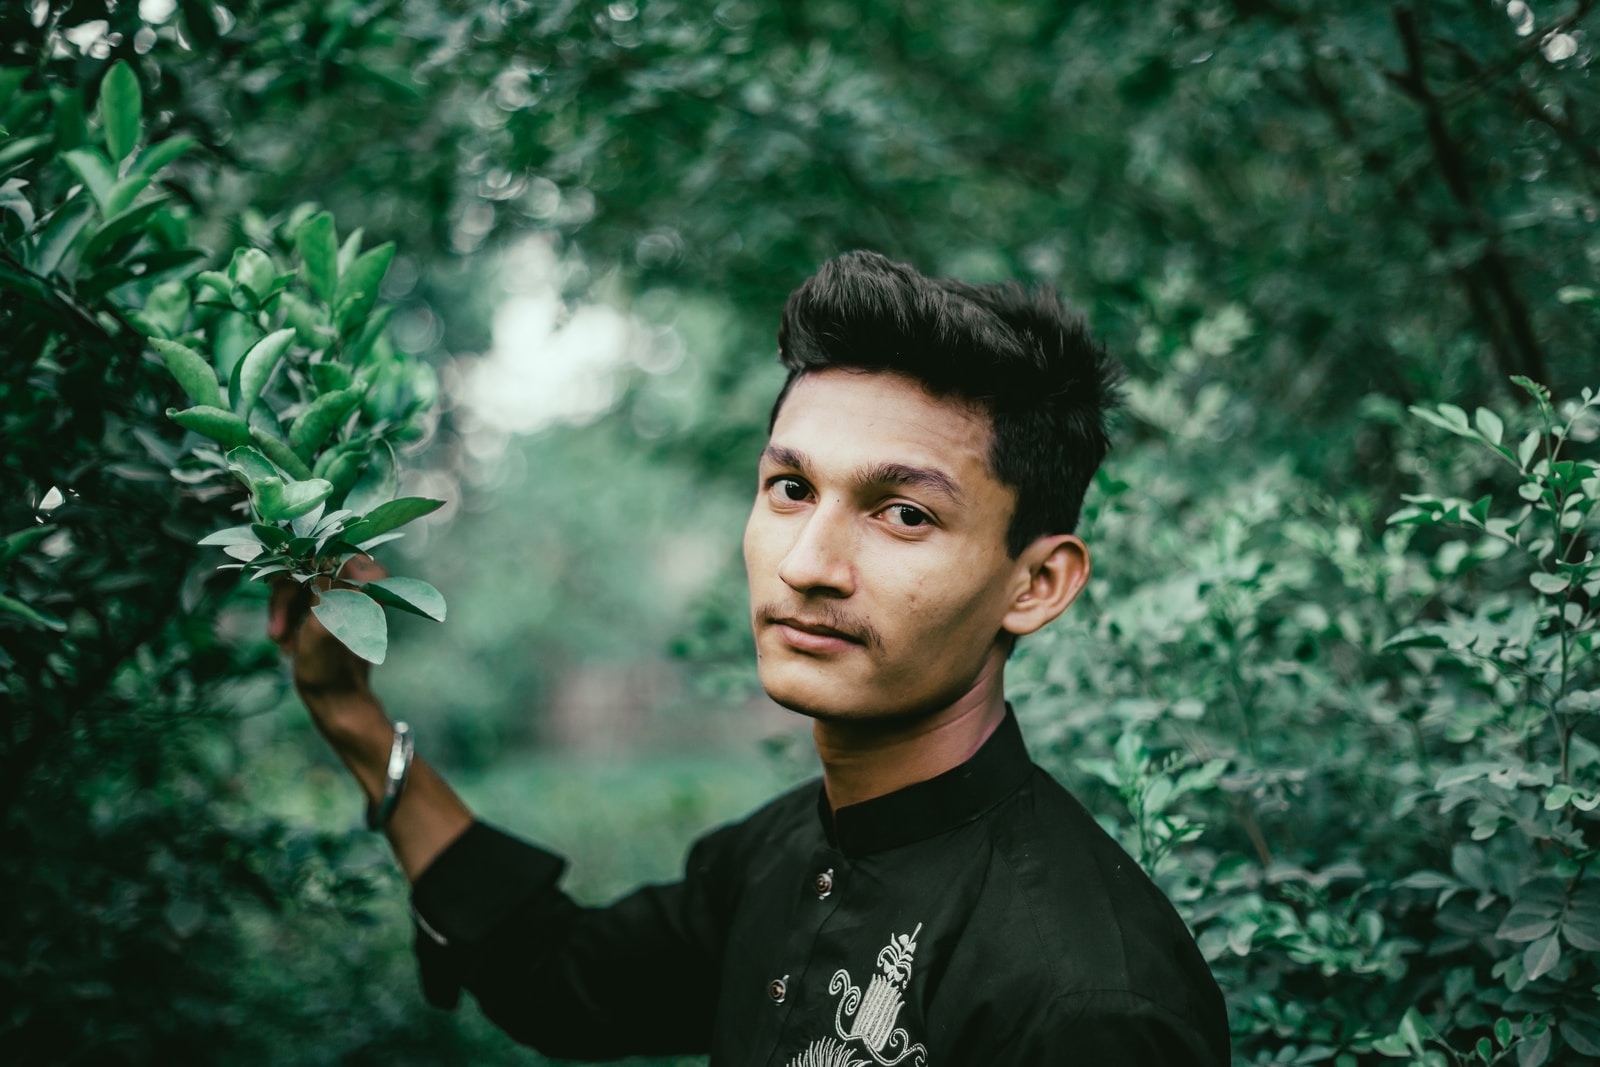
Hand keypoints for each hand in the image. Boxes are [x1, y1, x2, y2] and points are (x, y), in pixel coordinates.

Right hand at [267, 555, 389, 738]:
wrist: (338, 703)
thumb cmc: (331, 670)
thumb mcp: (321, 625)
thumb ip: (322, 588)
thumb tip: (316, 554)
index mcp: (369, 581)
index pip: (326, 547)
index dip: (297, 561)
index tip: (275, 582)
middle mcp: (363, 581)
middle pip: (308, 564)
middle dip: (286, 598)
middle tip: (275, 632)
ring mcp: (347, 593)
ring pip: (301, 581)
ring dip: (285, 611)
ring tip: (280, 642)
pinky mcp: (334, 606)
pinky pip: (302, 597)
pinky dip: (291, 618)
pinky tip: (287, 644)